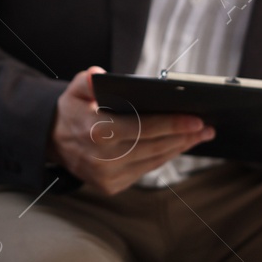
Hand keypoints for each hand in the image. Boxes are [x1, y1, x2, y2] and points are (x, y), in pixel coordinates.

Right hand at [47, 67, 214, 195]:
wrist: (53, 142)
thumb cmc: (72, 111)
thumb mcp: (73, 91)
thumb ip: (86, 81)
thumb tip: (99, 75)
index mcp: (95, 131)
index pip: (141, 128)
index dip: (171, 124)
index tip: (196, 120)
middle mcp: (102, 158)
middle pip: (153, 146)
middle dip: (183, 136)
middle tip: (207, 127)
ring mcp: (107, 176)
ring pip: (153, 160)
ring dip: (179, 148)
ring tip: (199, 136)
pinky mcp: (111, 186)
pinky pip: (145, 170)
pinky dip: (164, 157)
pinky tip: (178, 146)